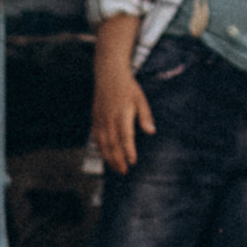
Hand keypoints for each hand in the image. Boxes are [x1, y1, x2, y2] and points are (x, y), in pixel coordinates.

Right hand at [92, 56, 155, 174]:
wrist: (108, 74)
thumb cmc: (128, 87)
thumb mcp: (141, 99)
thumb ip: (145, 116)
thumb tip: (151, 132)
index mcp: (122, 112)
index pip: (125, 135)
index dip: (128, 150)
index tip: (133, 162)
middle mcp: (109, 118)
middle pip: (112, 143)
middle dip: (118, 159)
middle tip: (124, 172)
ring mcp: (100, 119)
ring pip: (103, 143)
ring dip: (109, 158)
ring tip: (116, 169)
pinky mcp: (95, 119)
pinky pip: (97, 138)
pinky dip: (101, 150)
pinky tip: (106, 157)